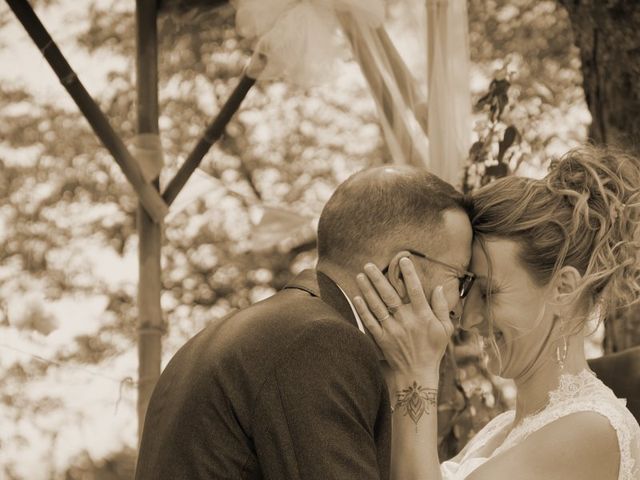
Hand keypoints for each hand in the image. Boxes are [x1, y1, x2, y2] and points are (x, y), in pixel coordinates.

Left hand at [354, 257, 453, 375]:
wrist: (417, 374)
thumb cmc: (433, 350)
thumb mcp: (445, 329)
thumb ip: (441, 308)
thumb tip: (438, 287)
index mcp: (423, 316)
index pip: (415, 291)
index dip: (409, 275)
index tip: (403, 260)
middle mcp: (406, 321)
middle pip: (390, 296)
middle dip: (378, 279)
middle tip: (369, 264)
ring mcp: (392, 330)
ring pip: (377, 306)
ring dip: (367, 290)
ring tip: (360, 276)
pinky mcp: (382, 339)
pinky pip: (370, 322)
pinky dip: (363, 310)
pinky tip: (357, 297)